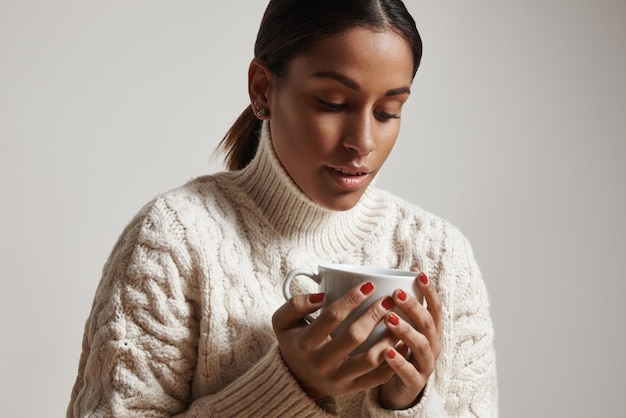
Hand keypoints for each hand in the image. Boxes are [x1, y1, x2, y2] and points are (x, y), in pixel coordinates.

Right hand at [272, 282, 398, 399]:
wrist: (296, 380)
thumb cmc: (294, 342)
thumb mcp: (283, 322)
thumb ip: (296, 304)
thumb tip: (322, 296)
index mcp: (305, 343)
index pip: (331, 317)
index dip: (351, 299)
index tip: (368, 285)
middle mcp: (321, 363)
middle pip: (354, 337)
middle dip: (374, 315)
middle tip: (388, 300)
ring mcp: (337, 379)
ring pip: (370, 359)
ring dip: (388, 338)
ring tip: (399, 319)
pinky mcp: (351, 390)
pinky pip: (378, 378)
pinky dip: (393, 360)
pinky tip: (402, 343)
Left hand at [378, 268, 442, 408]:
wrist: (399, 391)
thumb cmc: (399, 352)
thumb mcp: (402, 329)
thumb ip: (397, 308)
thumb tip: (381, 277)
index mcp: (431, 331)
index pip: (434, 307)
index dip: (429, 290)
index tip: (418, 273)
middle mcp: (432, 345)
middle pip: (427, 323)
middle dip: (413, 306)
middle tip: (396, 293)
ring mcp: (425, 365)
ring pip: (421, 345)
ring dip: (406, 330)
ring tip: (389, 319)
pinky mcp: (414, 383)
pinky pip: (409, 372)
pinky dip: (398, 361)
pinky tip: (386, 351)